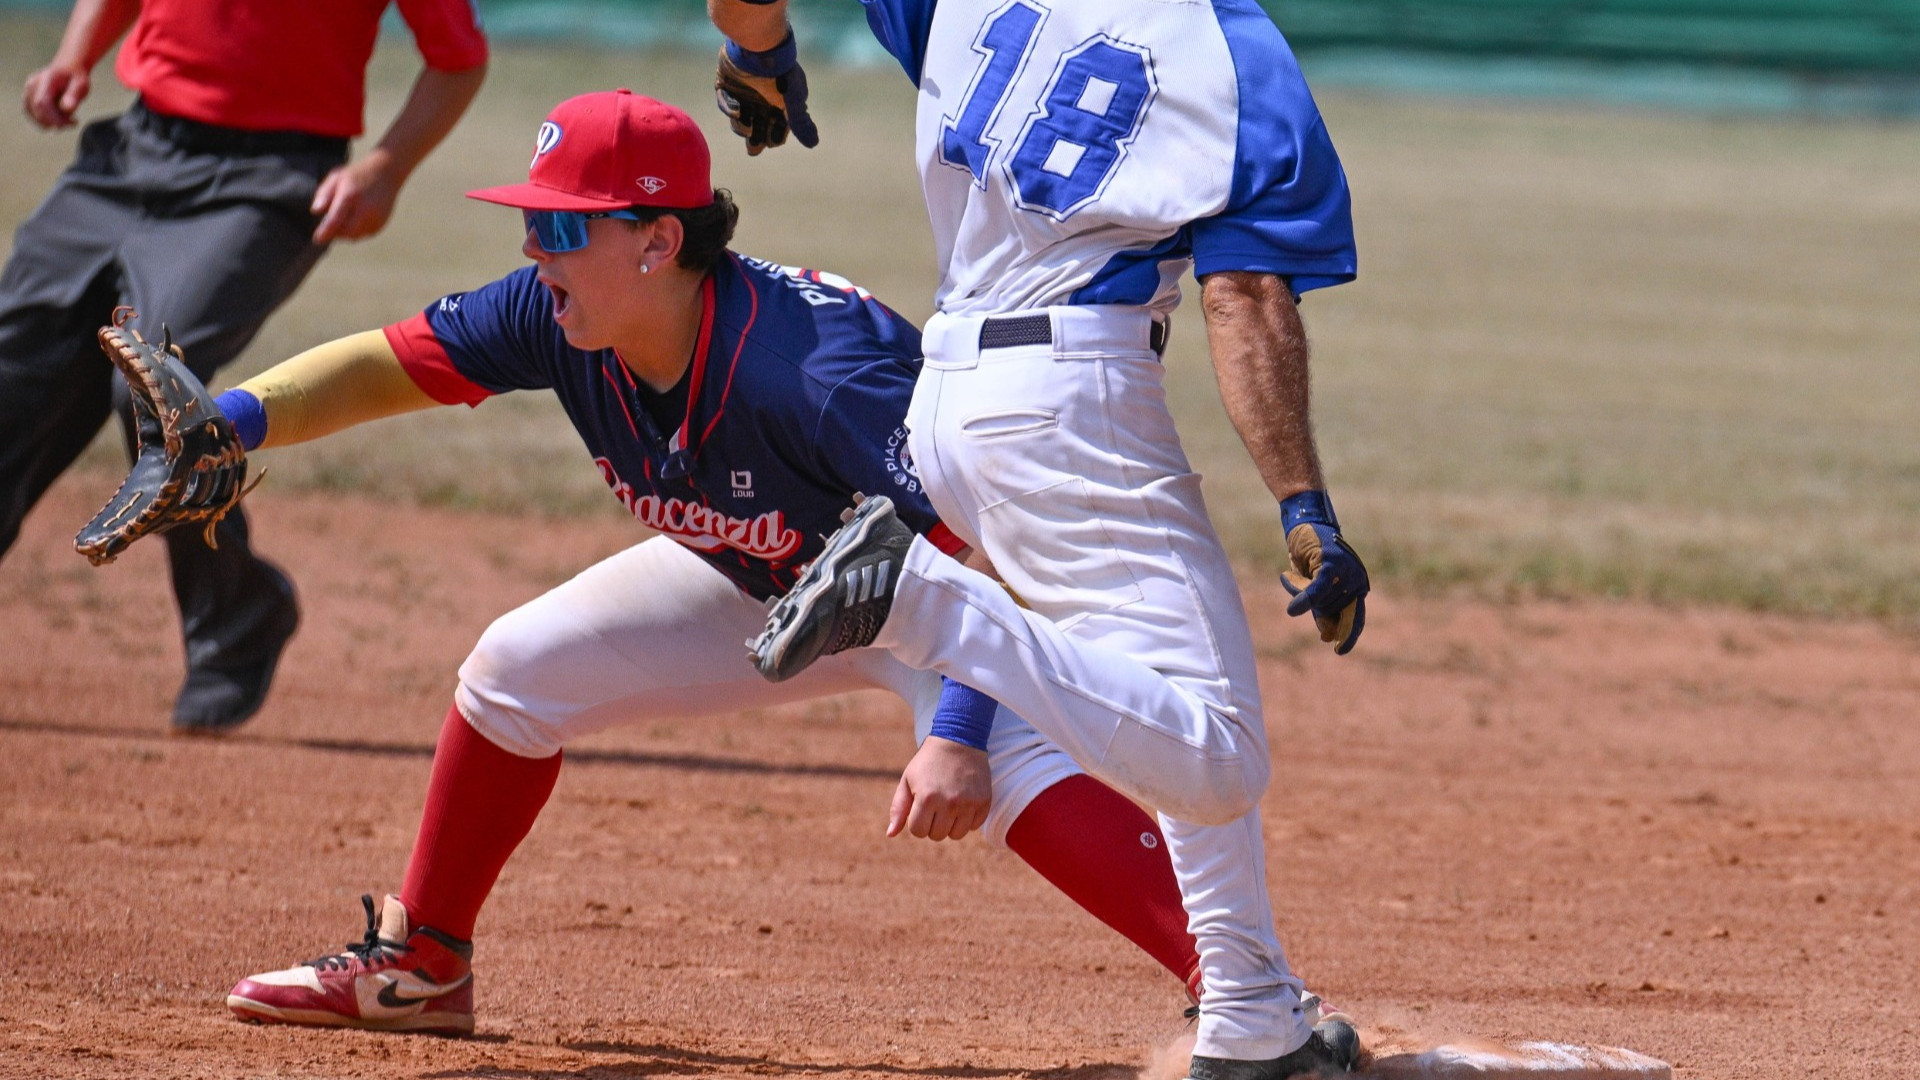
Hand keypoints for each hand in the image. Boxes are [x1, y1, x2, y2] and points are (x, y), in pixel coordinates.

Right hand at [22, 64, 88, 128]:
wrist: (68, 68)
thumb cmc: (76, 77)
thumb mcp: (81, 85)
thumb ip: (73, 96)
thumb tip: (66, 108)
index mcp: (45, 80)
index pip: (41, 103)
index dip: (54, 118)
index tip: (73, 122)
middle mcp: (32, 84)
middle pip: (36, 110)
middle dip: (55, 121)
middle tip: (73, 121)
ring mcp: (27, 91)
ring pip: (32, 114)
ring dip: (50, 122)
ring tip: (67, 118)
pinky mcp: (27, 97)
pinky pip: (32, 113)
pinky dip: (45, 120)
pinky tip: (59, 118)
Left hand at [310, 151, 403, 243]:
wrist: (386, 173)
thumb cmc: (356, 175)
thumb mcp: (336, 178)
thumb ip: (324, 194)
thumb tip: (315, 211)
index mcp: (350, 196)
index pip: (336, 220)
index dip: (325, 232)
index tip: (317, 239)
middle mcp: (365, 209)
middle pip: (346, 232)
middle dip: (335, 233)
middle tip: (328, 227)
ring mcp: (376, 217)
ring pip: (355, 236)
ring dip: (346, 233)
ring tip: (342, 220)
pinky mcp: (381, 223)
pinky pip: (365, 234)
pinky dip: (357, 231)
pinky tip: (355, 219)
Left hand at [714, 34, 817, 155]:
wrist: (758, 46)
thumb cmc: (779, 74)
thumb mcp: (792, 100)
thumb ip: (800, 122)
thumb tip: (814, 144)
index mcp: (780, 102)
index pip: (778, 128)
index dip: (774, 137)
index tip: (771, 141)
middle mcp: (762, 98)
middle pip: (758, 127)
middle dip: (755, 139)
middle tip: (753, 148)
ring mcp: (743, 91)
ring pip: (740, 117)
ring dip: (741, 126)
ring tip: (744, 125)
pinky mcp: (726, 83)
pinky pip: (725, 101)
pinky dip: (729, 107)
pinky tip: (735, 110)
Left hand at [887, 736, 990, 841]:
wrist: (959, 740)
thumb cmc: (928, 762)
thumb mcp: (907, 780)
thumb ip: (898, 808)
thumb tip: (890, 834)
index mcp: (927, 798)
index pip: (918, 831)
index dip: (916, 821)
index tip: (920, 805)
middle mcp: (949, 803)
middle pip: (937, 836)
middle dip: (932, 824)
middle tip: (935, 804)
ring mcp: (969, 803)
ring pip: (956, 835)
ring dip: (950, 825)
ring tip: (948, 805)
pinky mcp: (984, 801)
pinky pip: (974, 827)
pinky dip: (967, 819)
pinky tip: (963, 801)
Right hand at [1277, 491, 1367, 653]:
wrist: (1304, 523)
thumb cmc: (1309, 556)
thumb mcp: (1315, 587)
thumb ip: (1322, 608)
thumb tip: (1328, 637)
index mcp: (1357, 586)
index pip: (1355, 616)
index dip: (1348, 634)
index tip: (1340, 650)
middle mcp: (1357, 579)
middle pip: (1333, 611)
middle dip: (1319, 612)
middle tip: (1313, 609)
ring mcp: (1347, 572)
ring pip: (1321, 600)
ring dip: (1302, 593)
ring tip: (1294, 575)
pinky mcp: (1332, 565)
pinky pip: (1317, 591)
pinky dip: (1304, 599)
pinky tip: (1293, 609)